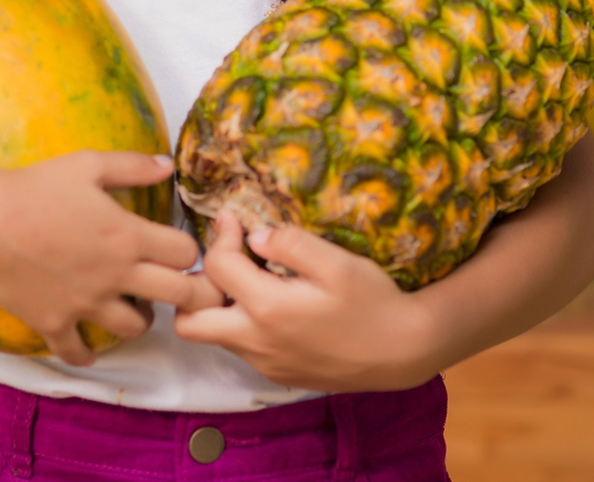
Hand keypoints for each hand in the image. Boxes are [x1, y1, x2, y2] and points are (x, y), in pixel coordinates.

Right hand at [0, 151, 224, 365]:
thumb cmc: (36, 188)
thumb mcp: (88, 165)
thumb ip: (132, 166)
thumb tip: (167, 165)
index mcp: (128, 236)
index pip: (186, 254)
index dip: (188, 251)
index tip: (177, 249)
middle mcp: (116, 275)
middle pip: (179, 296)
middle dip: (187, 292)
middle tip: (178, 287)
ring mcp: (86, 304)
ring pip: (136, 329)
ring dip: (140, 319)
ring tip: (132, 306)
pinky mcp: (55, 323)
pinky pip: (79, 352)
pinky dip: (86, 353)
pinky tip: (88, 345)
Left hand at [173, 214, 439, 391]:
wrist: (404, 352)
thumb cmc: (373, 302)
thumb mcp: (338, 263)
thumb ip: (292, 244)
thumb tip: (255, 235)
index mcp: (267, 308)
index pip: (216, 267)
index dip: (220, 235)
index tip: (233, 218)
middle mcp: (256, 342)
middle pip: (189, 323)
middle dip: (195, 288)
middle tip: (224, 263)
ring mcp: (265, 363)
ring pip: (213, 338)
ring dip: (218, 308)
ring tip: (247, 280)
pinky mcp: (277, 375)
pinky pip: (241, 350)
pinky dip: (241, 326)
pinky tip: (271, 306)